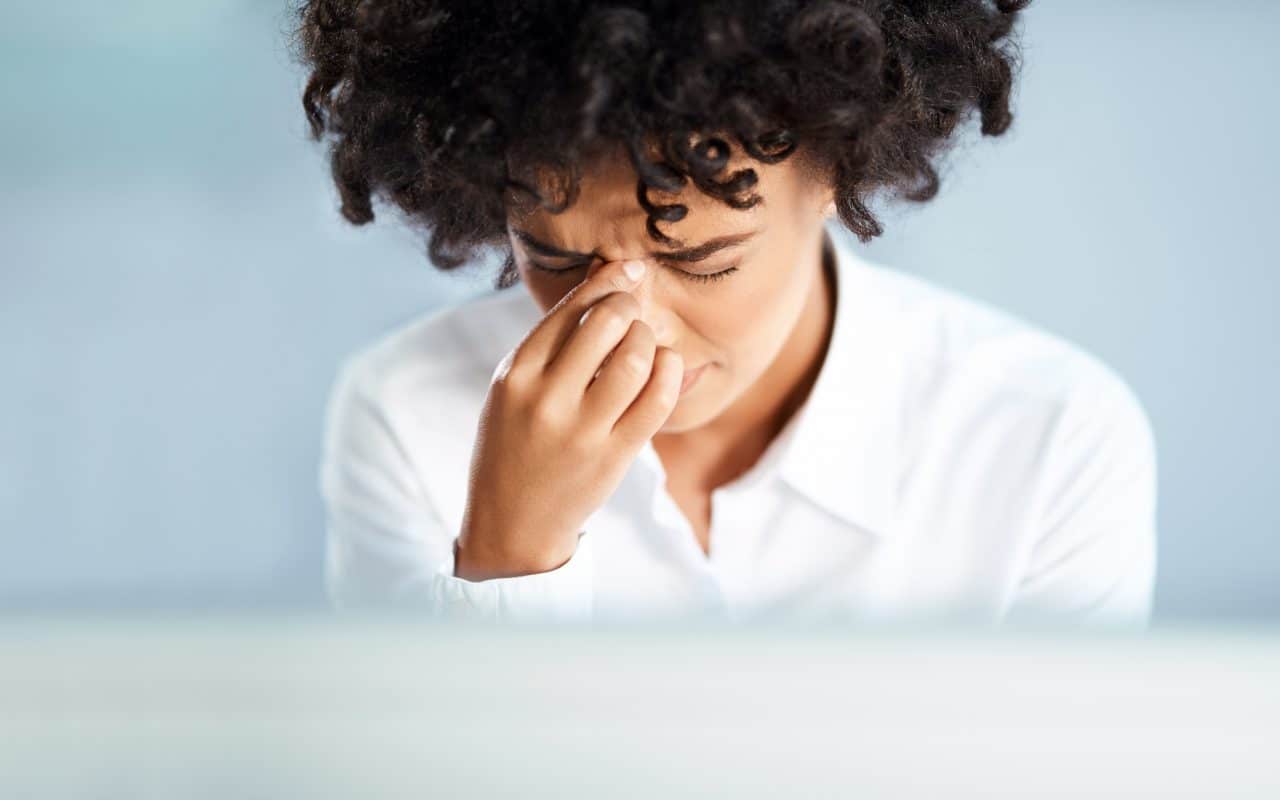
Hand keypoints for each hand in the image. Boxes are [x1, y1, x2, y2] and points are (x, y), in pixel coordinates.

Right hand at [454, 257, 683, 579]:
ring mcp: (582, 431)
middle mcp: (546, 399)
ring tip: (645, 342)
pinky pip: (656, 402)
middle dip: (629, 305)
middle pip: (605, 324)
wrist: (513, 521)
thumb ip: (552, 339)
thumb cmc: (515, 442)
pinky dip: (669, 373)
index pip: (569, 309)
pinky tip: (666, 365)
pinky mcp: (613, 457)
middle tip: (635, 309)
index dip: (606, 281)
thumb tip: (603, 275)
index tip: (628, 269)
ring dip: (649, 339)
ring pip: (634, 359)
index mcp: (515, 374)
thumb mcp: (513, 387)